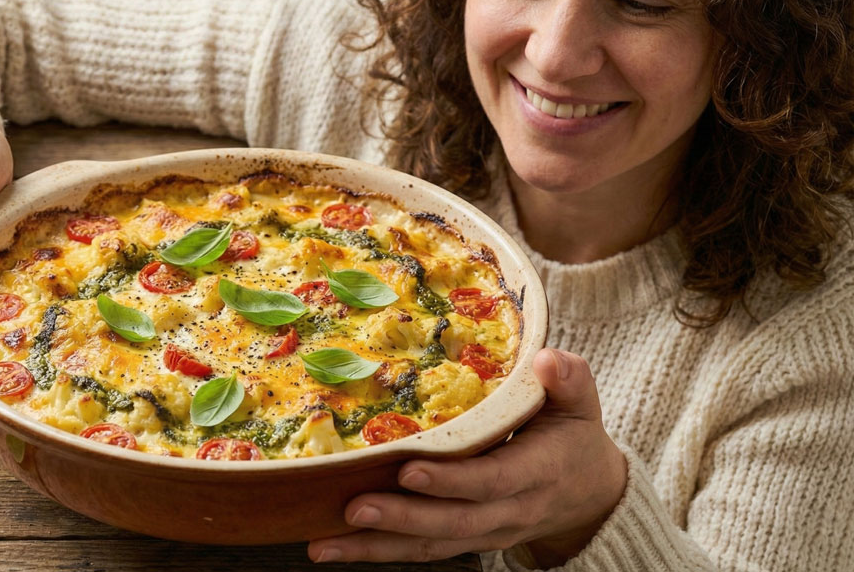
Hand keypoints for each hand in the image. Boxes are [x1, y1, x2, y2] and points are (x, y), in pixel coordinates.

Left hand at [308, 348, 627, 565]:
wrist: (590, 494)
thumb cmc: (573, 436)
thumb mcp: (579, 404)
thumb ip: (569, 379)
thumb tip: (548, 360)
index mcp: (537, 473)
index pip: (491, 481)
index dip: (451, 481)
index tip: (409, 470)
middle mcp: (509, 511)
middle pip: (452, 522)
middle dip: (402, 518)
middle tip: (354, 507)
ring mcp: (486, 532)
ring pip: (430, 546)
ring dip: (376, 548)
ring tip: (324, 543)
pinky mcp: (466, 541)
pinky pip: (420, 552)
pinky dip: (377, 553)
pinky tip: (332, 548)